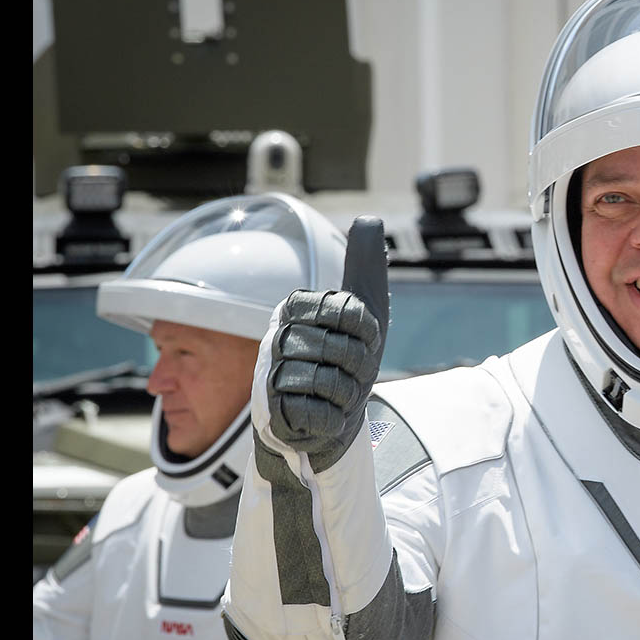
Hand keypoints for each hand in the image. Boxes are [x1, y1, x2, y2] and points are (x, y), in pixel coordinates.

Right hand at [262, 217, 389, 472]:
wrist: (329, 420)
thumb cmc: (346, 361)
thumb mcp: (363, 311)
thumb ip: (364, 266)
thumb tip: (369, 219)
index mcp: (295, 307)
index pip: (352, 312)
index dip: (367, 332)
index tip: (362, 340)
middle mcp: (277, 336)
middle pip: (343, 349)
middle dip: (359, 367)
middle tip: (350, 373)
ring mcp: (270, 376)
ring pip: (328, 382)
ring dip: (346, 394)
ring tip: (336, 395)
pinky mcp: (274, 413)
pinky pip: (320, 414)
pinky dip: (333, 419)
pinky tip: (324, 415)